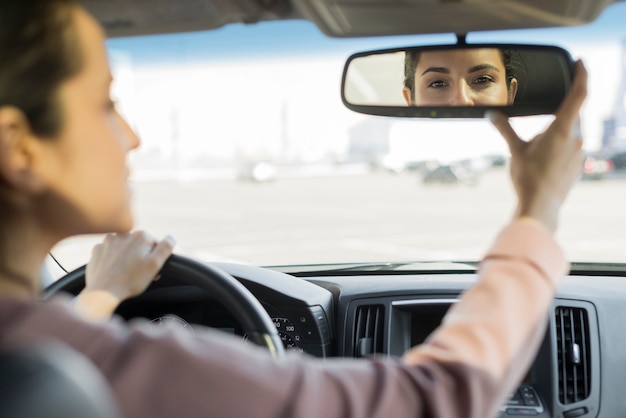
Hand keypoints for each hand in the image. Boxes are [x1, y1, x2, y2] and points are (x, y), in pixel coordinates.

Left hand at [74, 231, 174, 320]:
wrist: (103, 292)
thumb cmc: (131, 280)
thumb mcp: (155, 265)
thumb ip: (166, 248)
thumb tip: (172, 237)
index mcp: (141, 236)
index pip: (155, 244)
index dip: (156, 258)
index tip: (152, 270)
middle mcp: (124, 234)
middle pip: (139, 244)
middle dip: (141, 256)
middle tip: (140, 274)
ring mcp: (108, 241)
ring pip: (124, 247)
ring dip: (127, 256)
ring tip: (126, 272)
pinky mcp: (97, 250)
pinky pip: (109, 252)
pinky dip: (113, 259)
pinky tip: (114, 270)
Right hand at [487, 60, 587, 232]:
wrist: (541, 206)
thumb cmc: (529, 177)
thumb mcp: (515, 150)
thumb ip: (505, 129)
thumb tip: (492, 115)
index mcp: (562, 128)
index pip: (579, 93)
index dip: (582, 74)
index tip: (580, 62)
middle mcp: (576, 137)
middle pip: (573, 113)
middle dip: (559, 111)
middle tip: (543, 116)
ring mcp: (579, 152)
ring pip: (571, 130)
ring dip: (557, 130)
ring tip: (537, 146)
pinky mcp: (578, 164)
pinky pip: (571, 146)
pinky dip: (560, 145)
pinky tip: (543, 159)